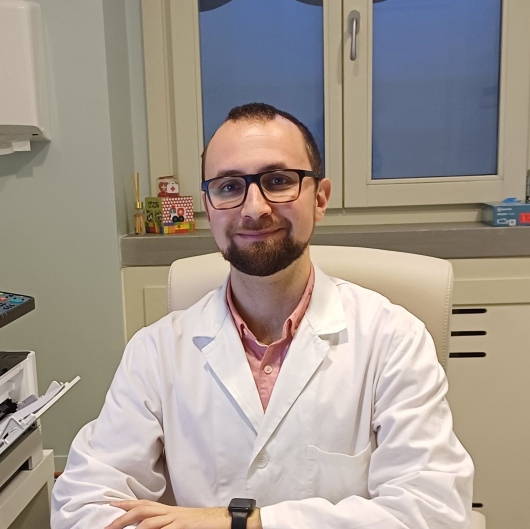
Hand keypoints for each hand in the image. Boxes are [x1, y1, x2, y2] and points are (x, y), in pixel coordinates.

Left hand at [104, 500, 231, 528]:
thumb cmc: (202, 523)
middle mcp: (170, 512)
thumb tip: (149, 527)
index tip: (111, 505)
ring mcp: (176, 519)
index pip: (144, 504)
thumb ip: (166, 524)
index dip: (127, 504)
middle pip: (143, 510)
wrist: (223, 521)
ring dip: (132, 526)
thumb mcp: (181, 522)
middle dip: (123, 517)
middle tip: (107, 525)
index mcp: (169, 511)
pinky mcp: (182, 527)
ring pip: (150, 521)